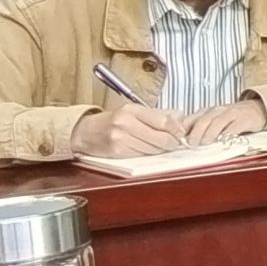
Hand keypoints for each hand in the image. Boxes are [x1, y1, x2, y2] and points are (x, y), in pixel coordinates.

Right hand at [71, 105, 187, 156]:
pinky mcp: (117, 151)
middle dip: (171, 142)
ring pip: (153, 149)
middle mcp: (125, 123)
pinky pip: (141, 155)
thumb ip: (155, 115)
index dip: (177, 129)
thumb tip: (179, 121)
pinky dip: (147, 153)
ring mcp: (120, 138)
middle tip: (175, 142)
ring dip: (160, 149)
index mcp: (131, 110)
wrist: (85, 132)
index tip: (181, 133)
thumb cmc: (112, 121)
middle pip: (161, 138)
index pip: (164, 121)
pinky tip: (147, 149)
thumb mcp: (132, 111)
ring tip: (160, 145)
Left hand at [183, 98, 266, 145]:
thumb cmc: (233, 117)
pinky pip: (234, 127)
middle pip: (204, 120)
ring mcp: (232, 114)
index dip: (184, 129)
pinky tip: (223, 141)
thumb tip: (183, 140)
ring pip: (217, 122)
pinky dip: (228, 134)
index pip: (192, 119)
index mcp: (208, 112)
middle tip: (192, 143)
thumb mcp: (214, 119)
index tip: (178, 139)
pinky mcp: (244, 119)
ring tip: (205, 142)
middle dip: (196, 132)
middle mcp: (218, 111)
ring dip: (210, 133)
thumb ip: (200, 127)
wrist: (257, 109)